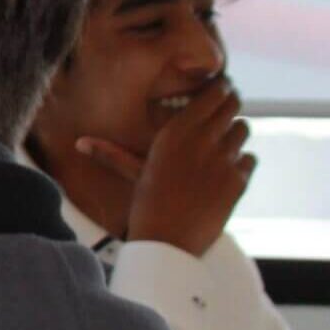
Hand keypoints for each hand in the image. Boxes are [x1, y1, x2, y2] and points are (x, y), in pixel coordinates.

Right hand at [77, 80, 254, 256]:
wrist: (167, 242)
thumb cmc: (146, 206)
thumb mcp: (133, 174)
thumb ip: (111, 154)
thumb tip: (79, 142)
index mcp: (175, 133)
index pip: (211, 96)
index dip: (219, 89)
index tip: (220, 87)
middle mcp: (202, 141)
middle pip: (231, 106)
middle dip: (232, 103)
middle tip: (230, 103)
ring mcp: (223, 161)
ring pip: (243, 130)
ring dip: (236, 132)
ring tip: (227, 140)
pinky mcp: (238, 181)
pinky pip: (249, 159)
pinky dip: (242, 162)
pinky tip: (229, 169)